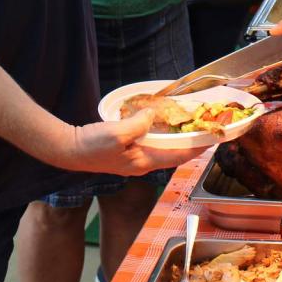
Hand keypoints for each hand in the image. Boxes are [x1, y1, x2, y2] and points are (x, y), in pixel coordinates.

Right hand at [46, 111, 206, 175]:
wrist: (69, 151)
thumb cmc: (92, 145)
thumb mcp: (117, 132)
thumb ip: (139, 125)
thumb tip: (152, 116)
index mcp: (144, 162)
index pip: (178, 156)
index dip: (197, 148)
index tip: (212, 139)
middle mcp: (142, 165)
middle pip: (172, 154)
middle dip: (189, 143)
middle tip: (203, 130)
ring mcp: (134, 161)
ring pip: (161, 150)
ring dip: (175, 140)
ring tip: (187, 127)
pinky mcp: (125, 154)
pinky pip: (149, 145)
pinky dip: (159, 136)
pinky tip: (158, 126)